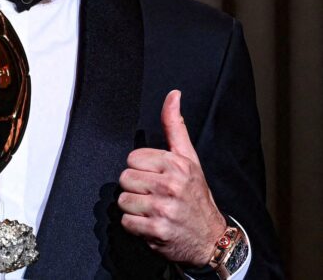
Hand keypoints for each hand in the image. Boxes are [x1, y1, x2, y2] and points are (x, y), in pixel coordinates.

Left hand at [118, 90, 225, 265]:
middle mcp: (171, 185)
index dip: (141, 169)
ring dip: (134, 208)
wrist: (211, 239)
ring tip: (153, 210)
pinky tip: (151, 224)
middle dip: (136, 188)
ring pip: (123, 200)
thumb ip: (175, 126)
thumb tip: (173, 94)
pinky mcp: (156, 231)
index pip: (132, 158)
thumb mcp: (188, 158)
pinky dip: (135, 226)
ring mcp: (163, 209)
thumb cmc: (196, 195)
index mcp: (177, 164)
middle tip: (154, 195)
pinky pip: (126, 222)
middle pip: (124, 178)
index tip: (156, 177)